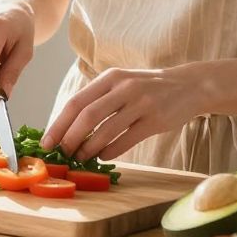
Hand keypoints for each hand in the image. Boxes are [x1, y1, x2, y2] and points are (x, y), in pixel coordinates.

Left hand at [40, 64, 206, 162]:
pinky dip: (111, 151)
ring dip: (89, 148)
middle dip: (70, 138)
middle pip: (87, 116)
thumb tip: (69, 126)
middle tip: (62, 154)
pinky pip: (126, 139)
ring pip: (106, 130)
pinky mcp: (155, 120)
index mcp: (111, 78)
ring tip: (80, 158)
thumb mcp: (122, 83)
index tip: (47, 141)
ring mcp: (141, 103)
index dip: (59, 123)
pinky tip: (104, 157)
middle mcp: (124, 88)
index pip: (77, 102)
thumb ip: (99, 99)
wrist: (189, 85)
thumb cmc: (148, 87)